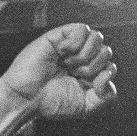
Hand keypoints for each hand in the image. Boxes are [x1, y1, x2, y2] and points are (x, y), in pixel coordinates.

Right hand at [0, 23, 116, 128]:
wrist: (26, 99)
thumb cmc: (51, 102)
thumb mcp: (85, 107)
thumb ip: (105, 97)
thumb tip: (110, 72)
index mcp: (89, 73)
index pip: (110, 66)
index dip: (104, 76)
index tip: (88, 85)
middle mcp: (82, 58)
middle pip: (106, 50)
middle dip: (94, 66)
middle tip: (76, 74)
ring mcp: (71, 46)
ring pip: (97, 37)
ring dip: (87, 54)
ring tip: (70, 63)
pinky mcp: (58, 36)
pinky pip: (81, 28)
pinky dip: (77, 41)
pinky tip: (64, 52)